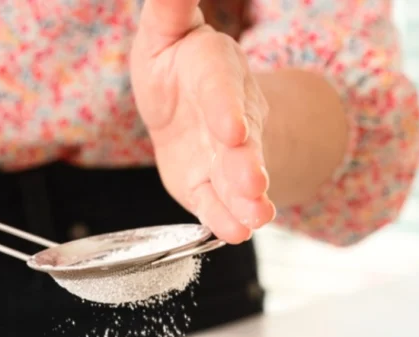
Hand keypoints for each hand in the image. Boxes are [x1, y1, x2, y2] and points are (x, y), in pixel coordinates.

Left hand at [132, 0, 274, 243]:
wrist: (182, 111)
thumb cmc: (172, 67)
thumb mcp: (163, 32)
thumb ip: (170, 8)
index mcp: (213, 70)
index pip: (220, 89)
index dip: (226, 109)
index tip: (233, 131)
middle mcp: (231, 115)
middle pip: (240, 143)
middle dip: (246, 165)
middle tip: (252, 184)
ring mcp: (225, 155)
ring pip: (236, 178)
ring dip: (245, 200)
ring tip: (255, 218)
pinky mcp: (211, 185)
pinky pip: (217, 202)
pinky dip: (224, 219)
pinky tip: (236, 232)